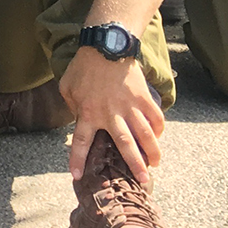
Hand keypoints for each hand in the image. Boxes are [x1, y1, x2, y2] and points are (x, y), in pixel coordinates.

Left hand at [59, 45, 164, 184]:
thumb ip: (72, 106)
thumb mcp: (68, 86)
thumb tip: (78, 119)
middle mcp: (111, 114)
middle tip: (143, 181)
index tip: (77, 176)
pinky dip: (159, 130)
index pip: (81, 141)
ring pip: (146, 135)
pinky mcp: (144, 98)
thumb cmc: (83, 67)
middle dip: (134, 165)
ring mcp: (130, 106)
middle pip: (125, 145)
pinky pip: (156, 118)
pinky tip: (158, 137)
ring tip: (156, 164)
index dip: (77, 159)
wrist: (106, 46)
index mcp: (88, 112)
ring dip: (153, 152)